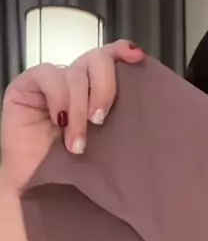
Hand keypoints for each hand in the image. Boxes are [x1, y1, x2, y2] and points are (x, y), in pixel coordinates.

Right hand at [0, 40, 144, 193]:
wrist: (40, 188)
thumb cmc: (73, 169)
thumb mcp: (108, 143)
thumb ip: (121, 119)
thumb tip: (148, 107)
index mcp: (96, 89)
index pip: (112, 56)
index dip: (123, 51)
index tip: (137, 58)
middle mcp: (76, 81)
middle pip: (97, 59)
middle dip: (104, 87)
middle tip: (101, 119)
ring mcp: (51, 81)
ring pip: (74, 73)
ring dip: (78, 109)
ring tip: (77, 144)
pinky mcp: (26, 85)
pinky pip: (48, 76)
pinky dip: (58, 99)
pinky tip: (59, 122)